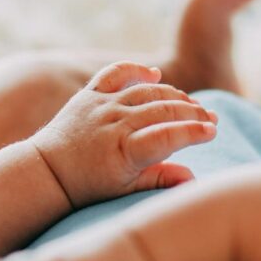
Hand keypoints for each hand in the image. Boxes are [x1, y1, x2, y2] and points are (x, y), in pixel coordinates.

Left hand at [31, 61, 217, 207]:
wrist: (48, 171)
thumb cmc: (89, 186)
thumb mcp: (125, 190)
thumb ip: (159, 180)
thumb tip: (192, 178)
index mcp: (124, 150)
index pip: (167, 135)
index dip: (193, 132)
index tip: (212, 132)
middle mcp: (114, 123)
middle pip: (163, 109)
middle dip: (193, 112)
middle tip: (212, 118)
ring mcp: (102, 105)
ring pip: (147, 91)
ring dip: (174, 94)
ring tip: (193, 104)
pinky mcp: (90, 94)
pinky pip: (116, 73)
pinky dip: (136, 70)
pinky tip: (156, 75)